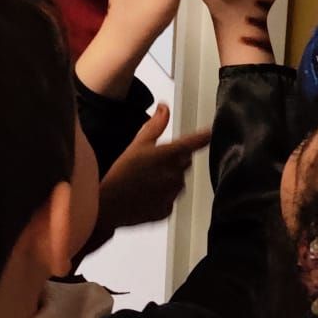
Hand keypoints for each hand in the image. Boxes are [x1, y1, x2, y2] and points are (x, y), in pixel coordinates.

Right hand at [95, 108, 207, 235]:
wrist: (107, 205)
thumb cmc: (120, 173)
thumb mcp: (137, 144)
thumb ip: (155, 126)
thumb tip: (164, 107)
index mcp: (167, 155)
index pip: (192, 143)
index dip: (203, 136)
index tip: (210, 132)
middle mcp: (174, 175)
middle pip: (185, 162)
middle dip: (175, 160)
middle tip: (153, 163)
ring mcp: (172, 194)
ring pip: (179, 181)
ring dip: (169, 179)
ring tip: (146, 181)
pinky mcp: (167, 210)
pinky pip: (171, 199)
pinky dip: (162, 196)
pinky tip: (146, 195)